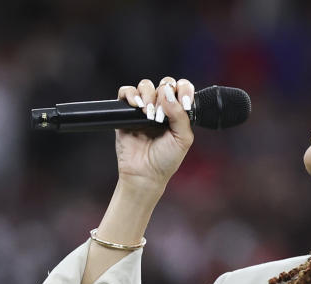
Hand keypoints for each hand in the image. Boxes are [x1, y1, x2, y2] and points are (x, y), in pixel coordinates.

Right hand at [115, 76, 195, 192]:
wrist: (145, 174)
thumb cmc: (166, 160)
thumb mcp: (182, 139)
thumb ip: (180, 116)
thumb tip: (168, 94)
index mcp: (178, 112)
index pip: (182, 89)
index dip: (184, 89)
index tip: (184, 102)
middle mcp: (162, 107)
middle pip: (164, 84)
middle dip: (165, 94)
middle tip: (162, 115)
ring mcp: (144, 108)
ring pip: (146, 85)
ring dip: (149, 96)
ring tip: (149, 115)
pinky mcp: (126, 112)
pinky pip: (126, 92)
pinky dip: (131, 94)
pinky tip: (137, 105)